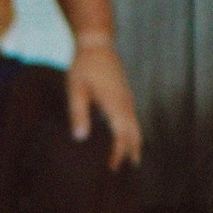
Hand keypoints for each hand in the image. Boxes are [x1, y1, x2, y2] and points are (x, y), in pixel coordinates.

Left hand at [65, 37, 140, 169]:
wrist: (97, 43)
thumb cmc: (84, 66)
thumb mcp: (76, 89)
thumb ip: (78, 113)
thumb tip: (80, 138)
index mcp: (114, 105)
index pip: (121, 136)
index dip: (117, 154)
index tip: (112, 168)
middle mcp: (125, 103)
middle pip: (134, 134)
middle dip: (131, 152)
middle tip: (128, 169)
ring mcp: (128, 98)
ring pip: (136, 126)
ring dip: (134, 143)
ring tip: (132, 159)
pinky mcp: (126, 94)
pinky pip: (133, 118)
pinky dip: (133, 131)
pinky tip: (127, 136)